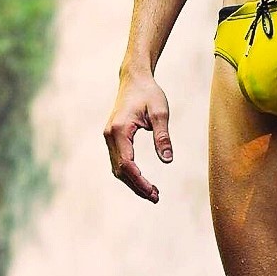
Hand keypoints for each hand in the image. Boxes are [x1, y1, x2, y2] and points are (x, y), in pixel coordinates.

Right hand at [103, 72, 172, 202]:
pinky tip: (142, 178)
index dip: (139, 181)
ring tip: (152, 192)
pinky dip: (129, 172)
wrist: (135, 78)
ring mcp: (109, 136)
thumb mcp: (160, 112)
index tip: (154, 192)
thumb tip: (167, 160)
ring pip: (117, 167)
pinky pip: (118, 160)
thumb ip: (162, 136)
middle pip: (120, 170)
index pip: (127, 164)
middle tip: (155, 197)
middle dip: (137, 186)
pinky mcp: (112, 137)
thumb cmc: (149, 93)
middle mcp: (110, 135)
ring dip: (132, 181)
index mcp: (119, 130)